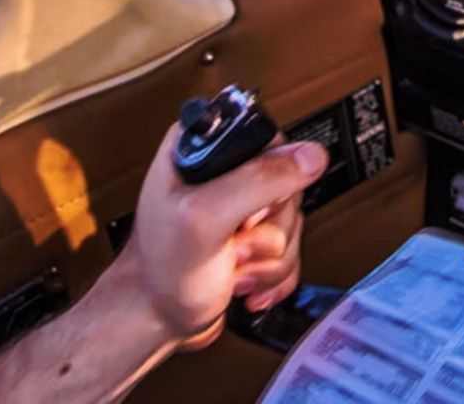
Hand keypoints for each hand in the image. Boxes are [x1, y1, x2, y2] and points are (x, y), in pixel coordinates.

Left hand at [118, 124, 328, 349]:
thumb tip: (309, 156)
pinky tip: (242, 279)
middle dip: (265, 232)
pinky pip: (292, 251)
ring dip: (265, 260)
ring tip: (230, 266)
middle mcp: (224, 174)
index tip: (246, 210)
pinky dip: (271, 275)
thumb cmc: (159, 272)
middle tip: (232, 244)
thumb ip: (258, 181)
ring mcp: (241, 209)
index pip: (271, 141)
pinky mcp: (254, 239)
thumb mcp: (205, 218)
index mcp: (206, 149)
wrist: (153, 321)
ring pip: (293, 224)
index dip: (270, 181)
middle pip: (289, 188)